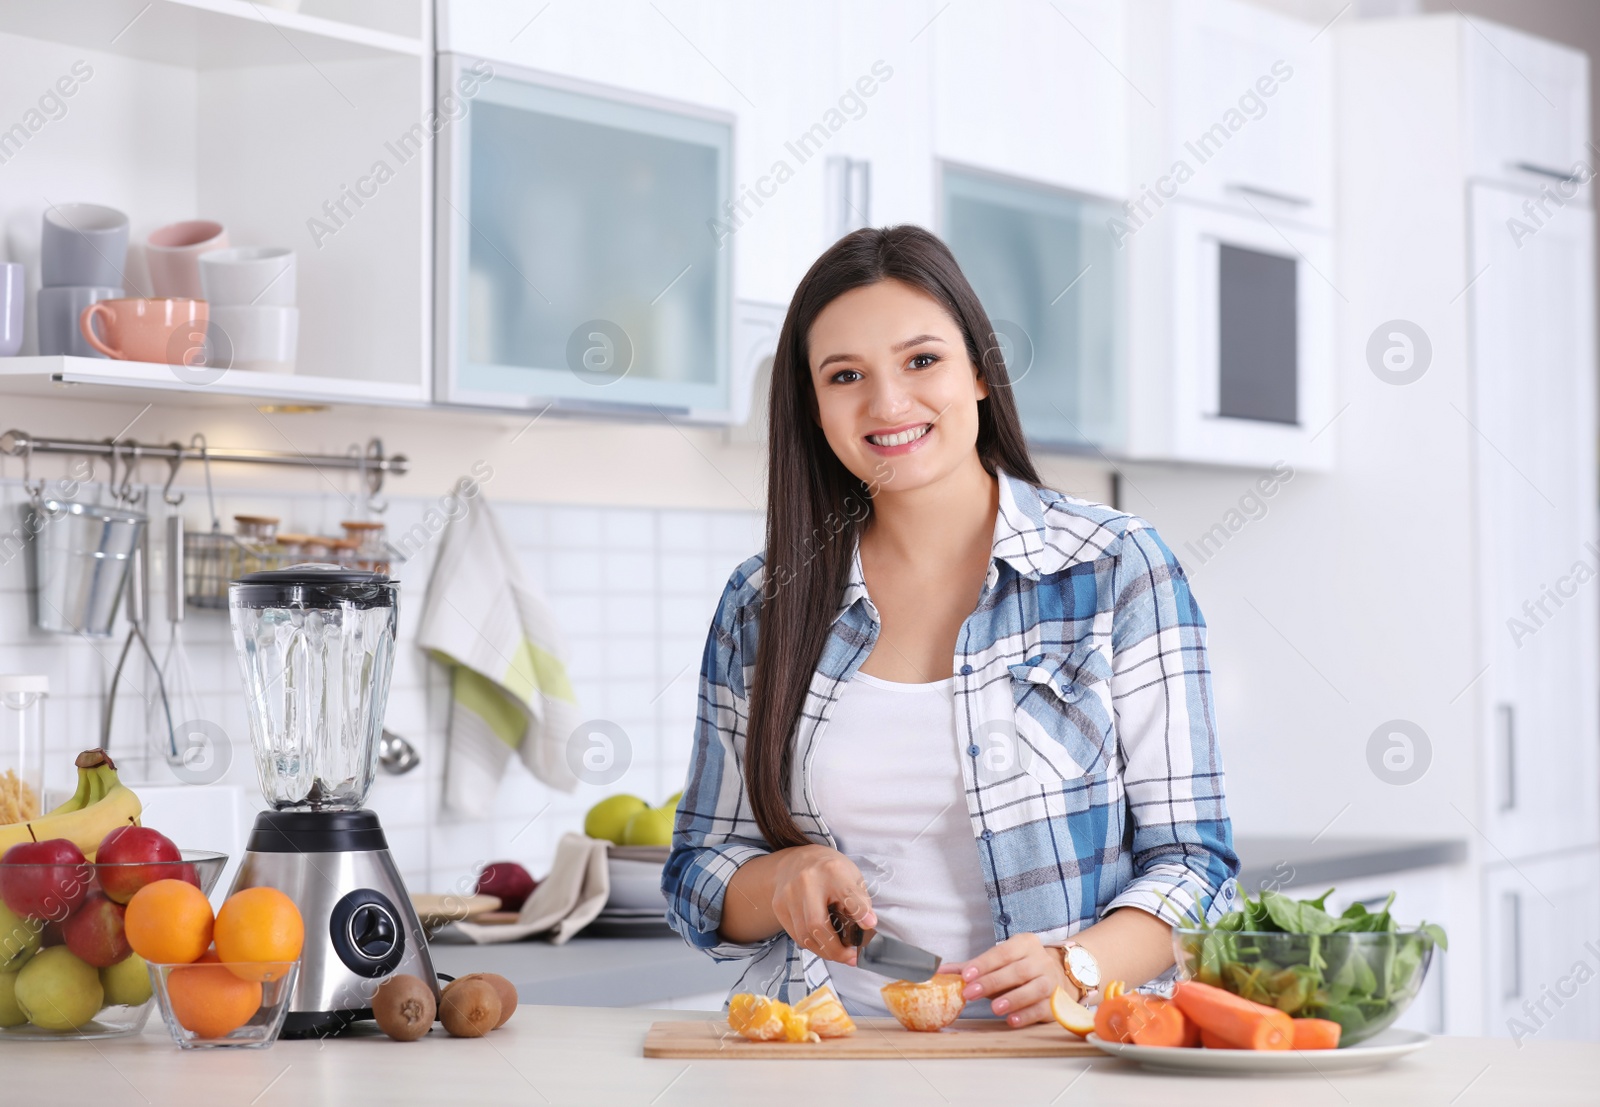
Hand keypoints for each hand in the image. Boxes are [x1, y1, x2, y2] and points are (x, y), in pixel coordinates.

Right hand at [768, 844, 875, 966]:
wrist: (798, 860)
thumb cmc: (830, 871)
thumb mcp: (851, 876)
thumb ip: (860, 901)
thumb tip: (868, 928)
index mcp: (832, 870)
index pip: (847, 894)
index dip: (859, 911)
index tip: (870, 925)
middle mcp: (807, 881)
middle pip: (818, 924)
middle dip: (836, 949)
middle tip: (850, 958)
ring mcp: (789, 894)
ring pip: (804, 935)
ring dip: (824, 951)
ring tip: (838, 954)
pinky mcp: (779, 906)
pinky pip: (795, 935)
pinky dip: (811, 944)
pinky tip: (822, 944)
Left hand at [941, 934, 1071, 1027]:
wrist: (1059, 975)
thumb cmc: (1018, 968)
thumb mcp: (999, 962)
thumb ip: (971, 967)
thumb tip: (938, 971)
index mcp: (1025, 944)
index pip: (1003, 952)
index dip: (984, 964)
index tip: (965, 976)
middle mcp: (1040, 960)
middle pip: (1018, 970)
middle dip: (992, 982)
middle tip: (970, 993)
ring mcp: (1051, 981)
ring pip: (1034, 988)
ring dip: (1013, 999)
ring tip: (994, 1008)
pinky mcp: (1057, 1002)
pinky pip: (1043, 1008)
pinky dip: (1026, 1015)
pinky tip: (1011, 1020)